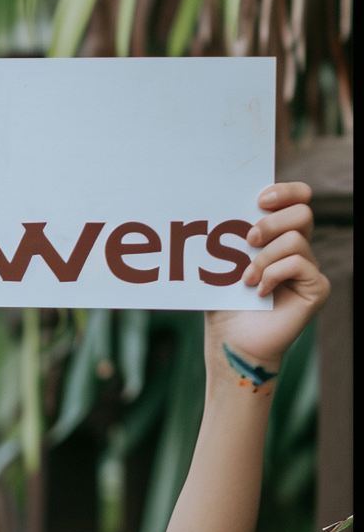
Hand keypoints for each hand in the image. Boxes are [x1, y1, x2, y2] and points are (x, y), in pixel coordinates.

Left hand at [205, 182, 329, 369]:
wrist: (231, 340)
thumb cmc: (224, 303)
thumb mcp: (220, 265)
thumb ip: (227, 238)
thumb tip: (215, 210)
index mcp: (277, 236)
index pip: (297, 198)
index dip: (285, 191)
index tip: (260, 199)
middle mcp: (297, 248)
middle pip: (302, 212)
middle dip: (271, 222)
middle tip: (248, 240)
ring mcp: (308, 268)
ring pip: (295, 240)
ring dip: (264, 258)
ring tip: (246, 279)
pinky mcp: (316, 287)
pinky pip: (298, 265)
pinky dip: (273, 275)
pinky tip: (258, 292)